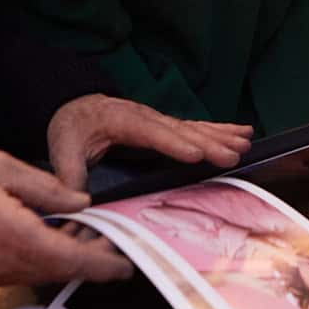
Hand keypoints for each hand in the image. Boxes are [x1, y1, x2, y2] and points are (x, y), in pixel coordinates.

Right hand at [0, 151, 131, 287]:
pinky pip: (18, 274)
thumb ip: (45, 186)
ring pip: (41, 274)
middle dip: (88, 259)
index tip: (126, 264)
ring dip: (63, 259)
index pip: (73, 261)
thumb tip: (80, 201)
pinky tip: (41, 236)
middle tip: (105, 237)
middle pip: (61, 272)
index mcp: (15, 236)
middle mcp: (5, 266)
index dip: (104, 265)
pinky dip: (38, 260)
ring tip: (76, 231)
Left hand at [46, 93, 252, 189]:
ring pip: (194, 128)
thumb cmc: (71, 126)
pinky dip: (221, 130)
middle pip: (181, 130)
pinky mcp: (167, 126)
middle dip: (208, 142)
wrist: (74, 103)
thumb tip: (76, 204)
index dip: (173, 144)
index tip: (195, 154)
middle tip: (232, 154)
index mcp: (121, 120)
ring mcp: (159, 120)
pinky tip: (242, 132)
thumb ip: (69, 175)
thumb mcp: (62, 149)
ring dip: (221, 136)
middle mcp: (146, 117)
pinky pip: (197, 128)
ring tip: (245, 142)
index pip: (151, 132)